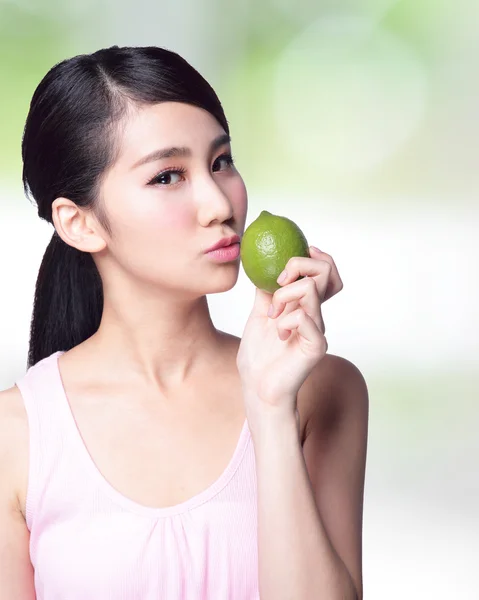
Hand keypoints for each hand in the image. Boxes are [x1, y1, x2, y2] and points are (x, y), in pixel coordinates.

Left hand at [236, 247, 342, 417]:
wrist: (256, 385)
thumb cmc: (258, 354)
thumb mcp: (258, 314)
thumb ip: (266, 291)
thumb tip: (264, 266)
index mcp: (306, 306)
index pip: (326, 272)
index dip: (315, 257)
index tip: (289, 262)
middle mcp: (317, 314)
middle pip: (326, 271)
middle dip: (297, 266)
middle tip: (278, 282)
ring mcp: (319, 329)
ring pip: (310, 289)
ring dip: (283, 295)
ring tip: (272, 314)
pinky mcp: (316, 345)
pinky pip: (303, 317)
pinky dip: (285, 320)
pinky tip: (279, 334)